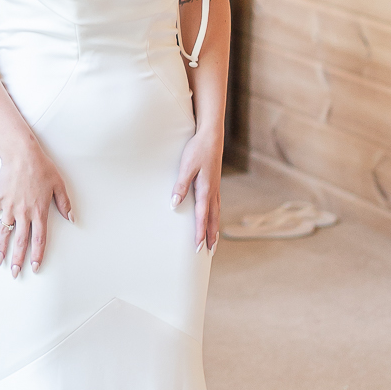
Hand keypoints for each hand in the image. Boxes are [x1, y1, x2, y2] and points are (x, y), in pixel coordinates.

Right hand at [0, 141, 72, 275]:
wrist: (22, 154)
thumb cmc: (42, 167)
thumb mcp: (59, 184)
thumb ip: (65, 203)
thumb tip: (72, 218)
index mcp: (39, 212)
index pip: (39, 239)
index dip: (37, 255)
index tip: (34, 268)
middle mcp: (23, 213)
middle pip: (20, 241)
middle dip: (17, 259)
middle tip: (14, 273)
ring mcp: (9, 206)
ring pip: (4, 231)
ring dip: (0, 247)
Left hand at [171, 129, 222, 251]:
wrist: (211, 136)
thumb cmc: (197, 150)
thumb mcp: (186, 167)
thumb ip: (181, 186)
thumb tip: (174, 205)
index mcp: (206, 190)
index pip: (202, 217)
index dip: (200, 233)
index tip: (198, 248)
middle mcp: (213, 192)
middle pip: (212, 219)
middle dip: (210, 237)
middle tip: (208, 253)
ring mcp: (215, 188)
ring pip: (216, 213)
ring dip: (214, 229)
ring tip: (214, 242)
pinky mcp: (214, 183)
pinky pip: (216, 206)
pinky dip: (215, 217)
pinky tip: (213, 219)